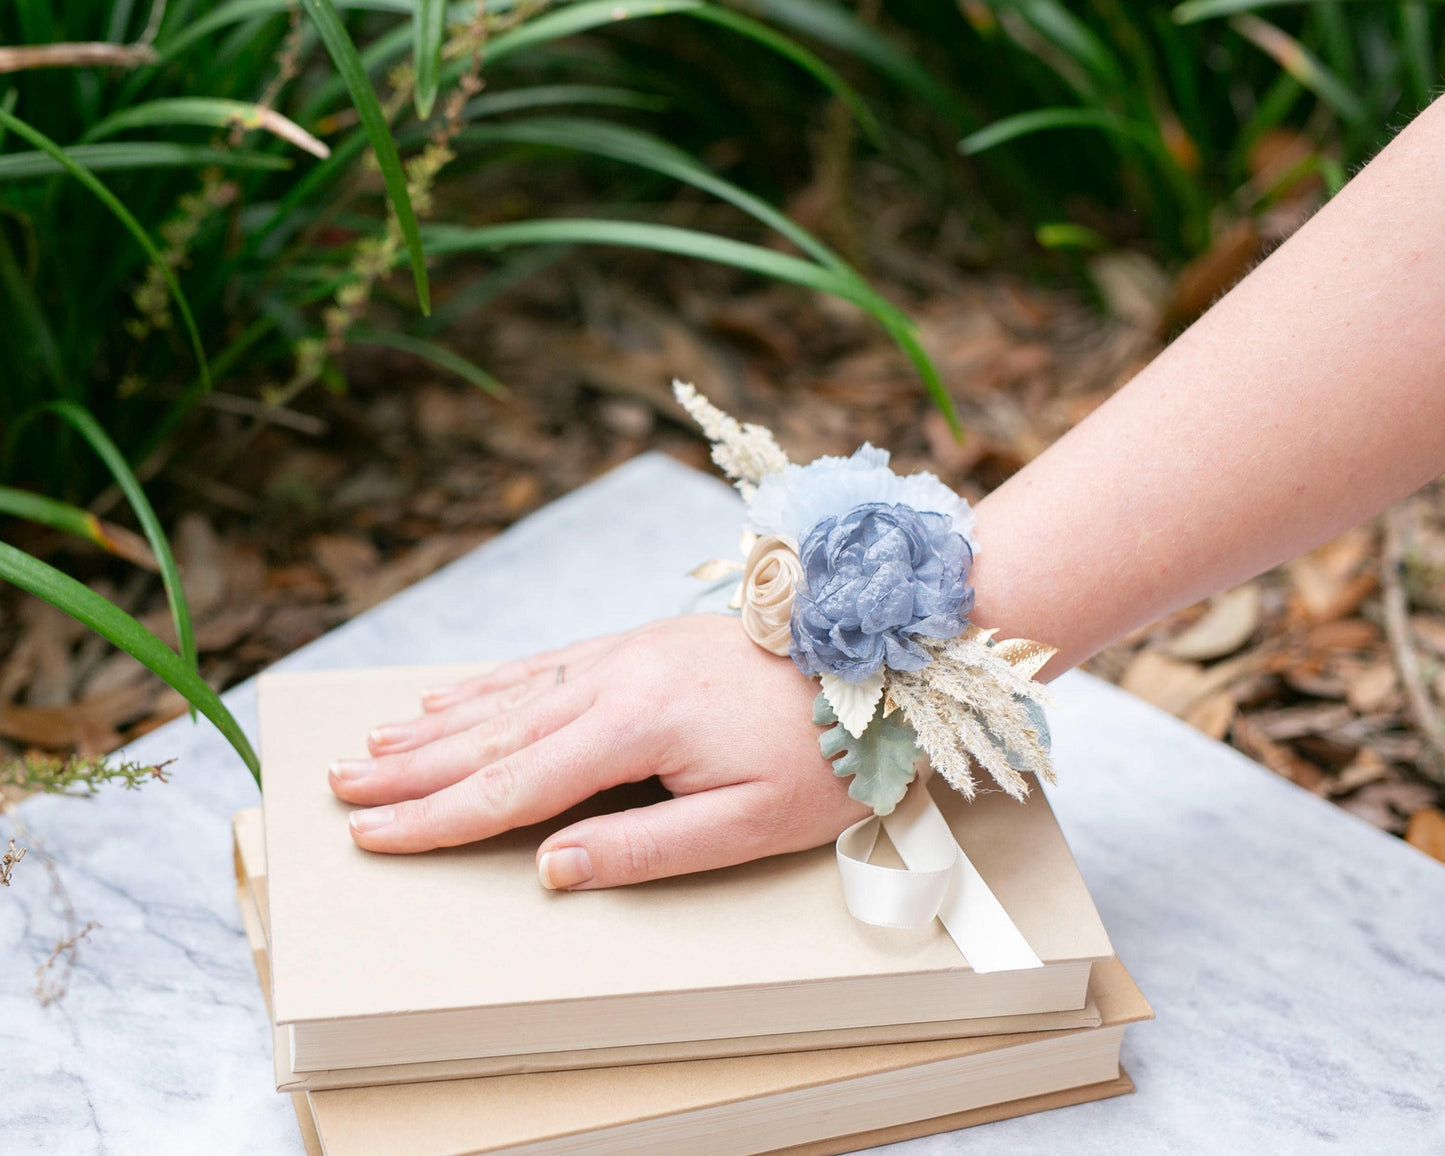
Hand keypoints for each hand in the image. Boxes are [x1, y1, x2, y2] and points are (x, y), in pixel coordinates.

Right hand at [327, 615, 869, 888]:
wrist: (874, 662)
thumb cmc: (822, 751)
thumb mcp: (746, 823)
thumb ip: (643, 848)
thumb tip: (551, 867)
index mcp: (635, 725)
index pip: (511, 785)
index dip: (435, 816)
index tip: (373, 833)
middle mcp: (614, 678)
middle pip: (490, 735)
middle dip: (409, 768)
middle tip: (338, 785)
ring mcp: (623, 652)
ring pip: (508, 695)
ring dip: (435, 723)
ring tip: (374, 743)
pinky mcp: (638, 642)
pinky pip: (544, 663)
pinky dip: (489, 683)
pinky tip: (455, 695)